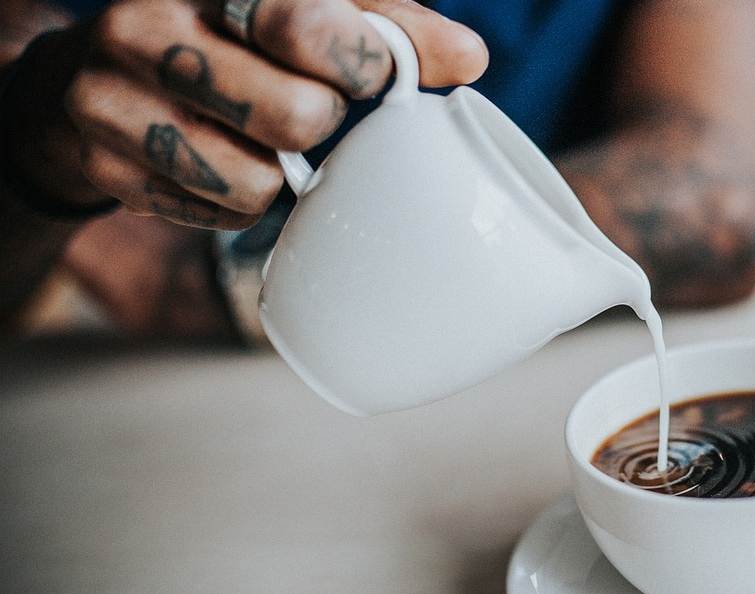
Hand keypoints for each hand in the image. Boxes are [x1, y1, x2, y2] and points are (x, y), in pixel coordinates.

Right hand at [6, 0, 486, 228]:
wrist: (87, 79)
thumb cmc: (230, 39)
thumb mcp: (307, 7)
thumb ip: (389, 24)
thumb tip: (470, 58)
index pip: (309, 22)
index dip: (366, 63)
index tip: (380, 78)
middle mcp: (147, 26)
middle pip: (296, 116)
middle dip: (323, 123)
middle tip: (312, 110)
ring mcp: (111, 98)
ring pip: (255, 182)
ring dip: (279, 176)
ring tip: (259, 139)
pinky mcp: (102, 167)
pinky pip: (216, 214)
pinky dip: (235, 202)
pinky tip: (216, 163)